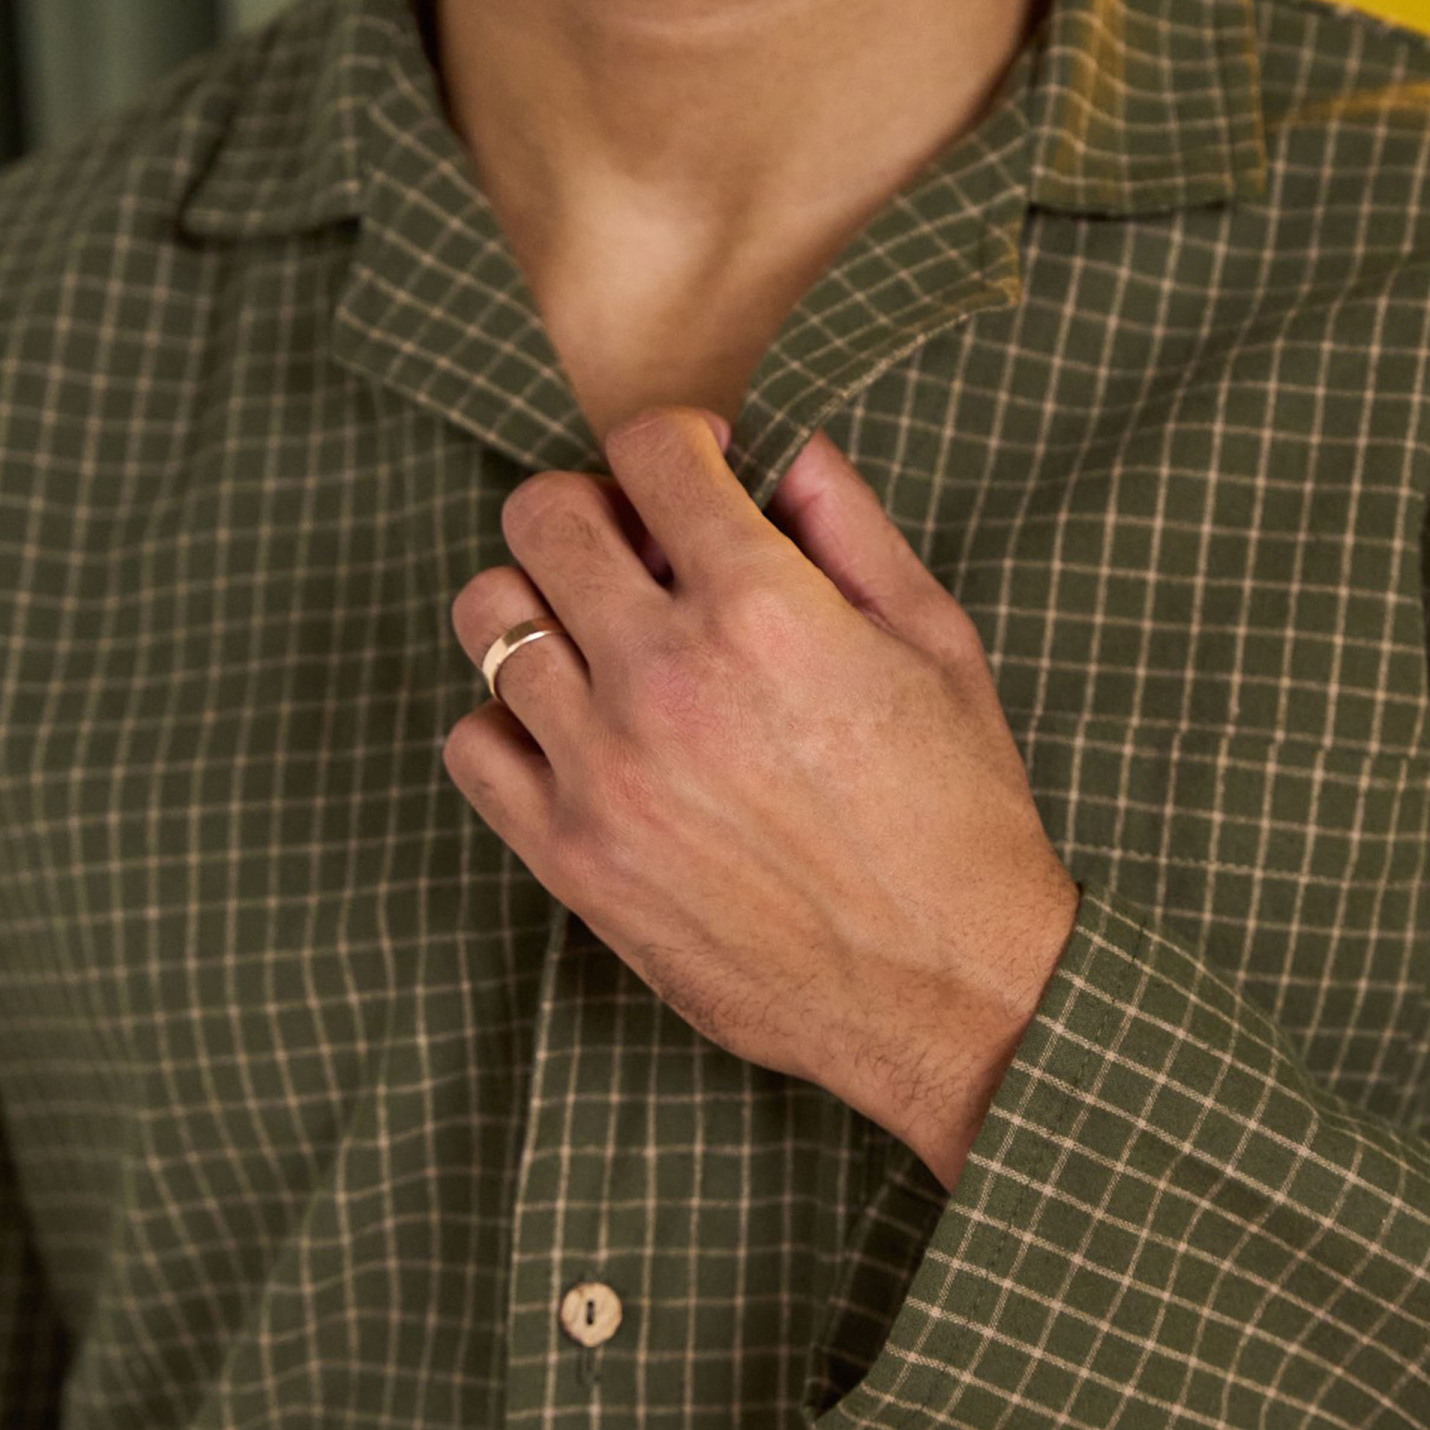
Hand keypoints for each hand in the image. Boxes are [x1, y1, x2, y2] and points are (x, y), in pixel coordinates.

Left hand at [444, 408, 1081, 1192]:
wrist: (949, 988)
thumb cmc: (958, 814)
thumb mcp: (937, 642)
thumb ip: (852, 528)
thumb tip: (786, 454)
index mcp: (764, 608)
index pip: (650, 450)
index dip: (675, 441)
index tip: (698, 471)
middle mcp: (666, 678)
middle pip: (542, 517)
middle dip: (595, 507)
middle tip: (641, 549)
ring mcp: (605, 772)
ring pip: (488, 619)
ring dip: (544, 604)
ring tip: (603, 640)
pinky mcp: (573, 858)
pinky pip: (471, 743)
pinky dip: (510, 719)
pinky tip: (577, 730)